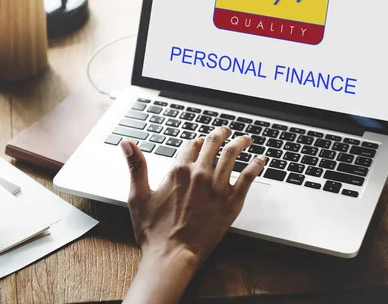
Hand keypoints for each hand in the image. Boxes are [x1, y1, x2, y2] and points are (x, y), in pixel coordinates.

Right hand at [121, 127, 265, 303]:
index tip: (199, 141)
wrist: (172, 255)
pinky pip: (248, 178)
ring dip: (240, 143)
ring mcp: (217, 188)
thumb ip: (136, 166)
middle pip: (213, 145)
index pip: (190, 145)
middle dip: (220, 134)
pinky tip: (261, 160)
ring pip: (232, 156)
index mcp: (177, 171)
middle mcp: (199, 175)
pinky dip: (256, 166)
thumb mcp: (138, 195)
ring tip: (246, 139)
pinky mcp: (231, 203)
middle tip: (225, 131)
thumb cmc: (153, 231)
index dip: (195, 141)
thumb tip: (127, 143)